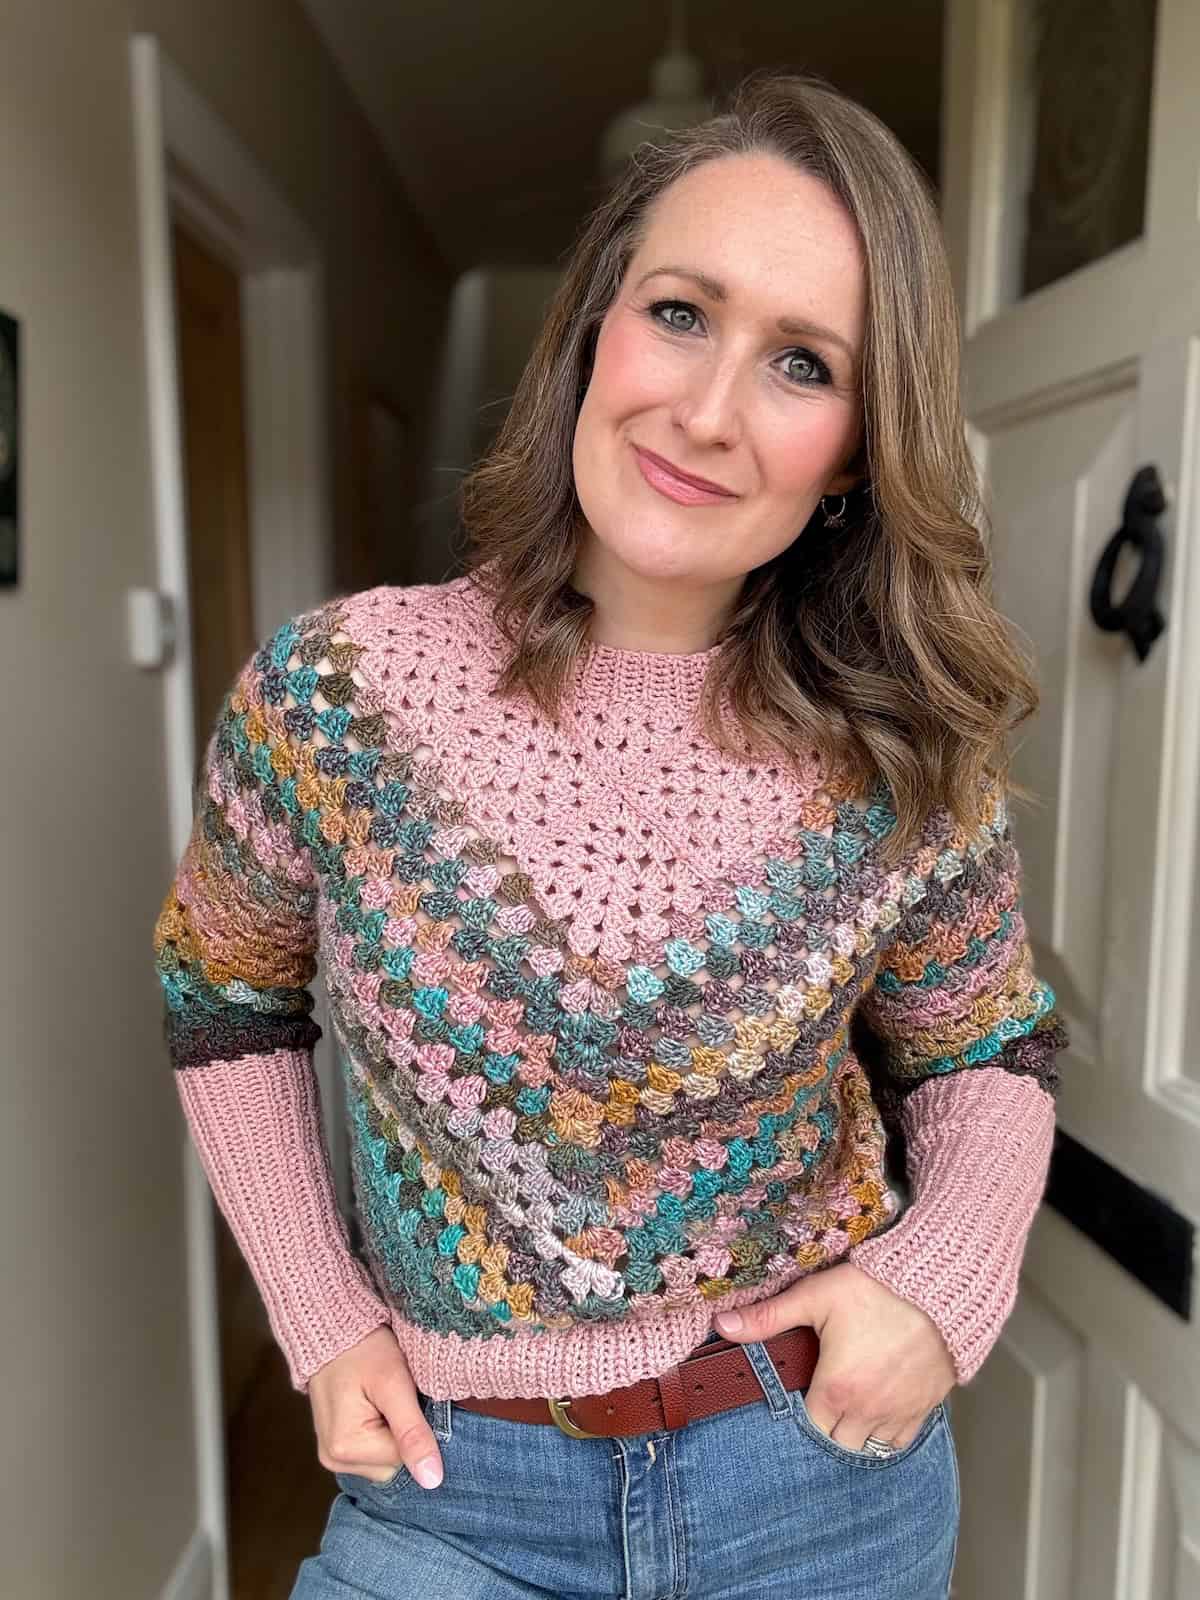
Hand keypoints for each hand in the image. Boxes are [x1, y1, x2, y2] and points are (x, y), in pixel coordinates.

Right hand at [308, 1325, 443, 1488]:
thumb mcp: (394, 1385)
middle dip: (404, 1433)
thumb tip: (432, 1481)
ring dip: (394, 1431)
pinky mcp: (337, 1445)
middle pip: (393, 1465)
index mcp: (345, 1449)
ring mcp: (332, 1455)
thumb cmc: (364, 1349)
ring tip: (386, 1398)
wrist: (333, 1327)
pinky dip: (383, 1430)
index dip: (416, 1430)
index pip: (404, 1460)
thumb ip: (413, 1433)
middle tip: (397, 1396)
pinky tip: (377, 1405)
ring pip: (385, 1459)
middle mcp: (334, 1459)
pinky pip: (373, 1451)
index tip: (410, 1398)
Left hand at [714, 1262, 955, 1450]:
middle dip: (828, 1426)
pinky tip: (879, 1408)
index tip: (801, 1393)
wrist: (938, 1285)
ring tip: (849, 1405)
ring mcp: (900, 1412)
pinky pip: (902, 1440)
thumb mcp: (815, 1296)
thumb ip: (768, 1317)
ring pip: (871, 1446)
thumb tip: (721, 1326)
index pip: (810, 1427)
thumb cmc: (875, 1288)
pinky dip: (888, 1432)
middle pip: (839, 1442)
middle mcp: (868, 1410)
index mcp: (837, 1389)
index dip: (802, 1413)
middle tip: (824, 1398)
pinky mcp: (926, 1407)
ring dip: (857, 1432)